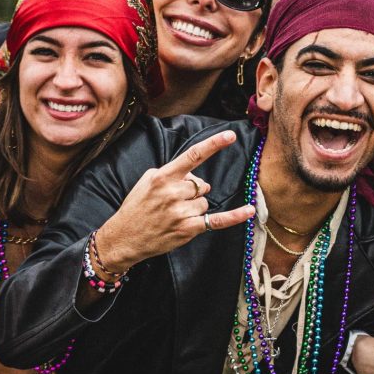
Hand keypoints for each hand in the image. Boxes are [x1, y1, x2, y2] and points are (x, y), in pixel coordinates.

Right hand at [96, 130, 252, 272]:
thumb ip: (173, 173)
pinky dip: (235, 216)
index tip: (231, 135)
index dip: (214, 144)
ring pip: (205, 201)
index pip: (193, 155)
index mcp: (163, 177)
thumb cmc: (136, 207)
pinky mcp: (188, 229)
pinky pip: (216, 220)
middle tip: (172, 202)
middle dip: (192, 192)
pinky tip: (250, 210)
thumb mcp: (148, 181)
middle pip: (201, 184)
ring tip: (173, 215)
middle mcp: (173, 193)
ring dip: (195, 207)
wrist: (123, 238)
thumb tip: (195, 176)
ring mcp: (181, 212)